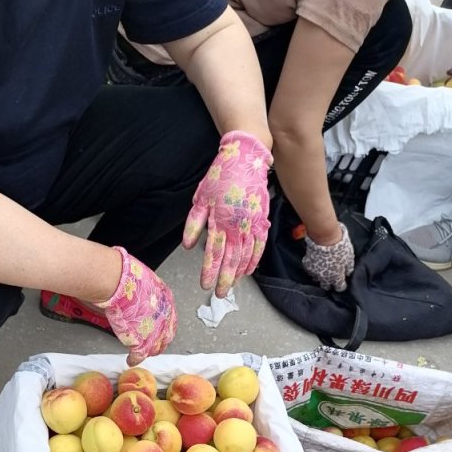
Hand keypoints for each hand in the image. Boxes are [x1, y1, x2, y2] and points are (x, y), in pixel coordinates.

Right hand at [99, 247, 176, 365]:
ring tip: (141, 353)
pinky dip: (134, 359)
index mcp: (167, 301)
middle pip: (166, 336)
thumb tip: (138, 293)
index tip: (159, 330)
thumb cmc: (128, 277)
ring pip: (155, 348)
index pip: (170, 319)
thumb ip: (146, 292)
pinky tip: (130, 360)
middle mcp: (164, 318)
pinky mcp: (141, 343)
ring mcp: (154, 332)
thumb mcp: (145, 280)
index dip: (163, 326)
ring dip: (148, 352)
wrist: (119, 284)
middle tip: (153, 346)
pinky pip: (139, 356)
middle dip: (159, 342)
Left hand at [183, 131, 271, 295]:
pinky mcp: (262, 219)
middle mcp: (237, 225)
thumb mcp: (201, 198)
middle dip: (224, 278)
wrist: (246, 158)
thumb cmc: (220, 176)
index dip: (209, 271)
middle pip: (231, 259)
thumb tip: (189, 246)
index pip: (214, 253)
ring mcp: (252, 223)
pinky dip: (255, 259)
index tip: (205, 284)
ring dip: (239, 272)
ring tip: (233, 285)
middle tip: (220, 294)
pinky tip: (249, 270)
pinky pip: (260, 244)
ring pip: (246, 254)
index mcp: (220, 220)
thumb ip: (194, 223)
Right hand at [302, 224, 354, 291]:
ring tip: (323, 270)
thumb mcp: (350, 257)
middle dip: (329, 284)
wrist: (324, 237)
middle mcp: (324, 278)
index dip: (342, 285)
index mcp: (336, 277)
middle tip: (332, 277)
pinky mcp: (307, 266)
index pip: (340, 288)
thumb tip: (348, 273)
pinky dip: (313, 269)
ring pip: (317, 280)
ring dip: (320, 277)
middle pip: (326, 287)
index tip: (342, 282)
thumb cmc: (340, 247)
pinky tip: (316, 263)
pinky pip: (310, 271)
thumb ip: (349, 268)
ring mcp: (314, 273)